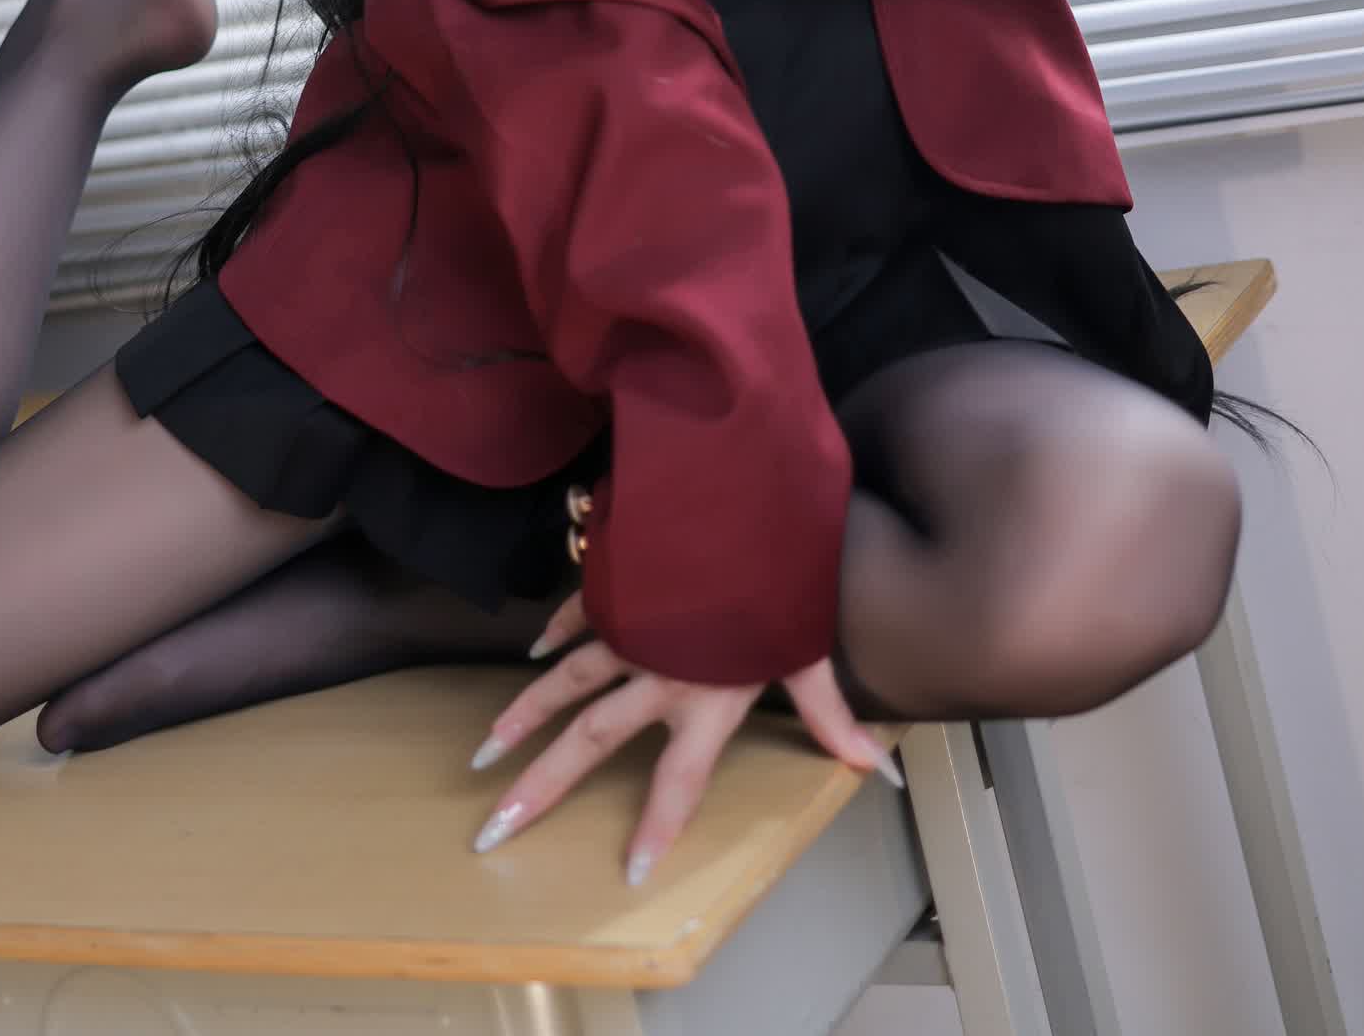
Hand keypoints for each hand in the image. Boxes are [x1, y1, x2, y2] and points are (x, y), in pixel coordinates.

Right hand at [468, 589, 901, 885]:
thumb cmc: (784, 577)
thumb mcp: (809, 650)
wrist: (748, 493)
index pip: (678, 780)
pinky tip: (532, 652)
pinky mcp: (619, 586)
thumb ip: (831, 715)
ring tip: (487, 753)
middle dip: (543, 786)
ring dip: (525, 716)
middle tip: (497, 826)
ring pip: (566, 680)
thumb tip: (876, 773)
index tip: (629, 870)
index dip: (657, 826)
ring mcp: (632, 628)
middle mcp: (660, 672)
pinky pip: (579, 613)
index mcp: (707, 698)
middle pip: (591, 740)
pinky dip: (555, 631)